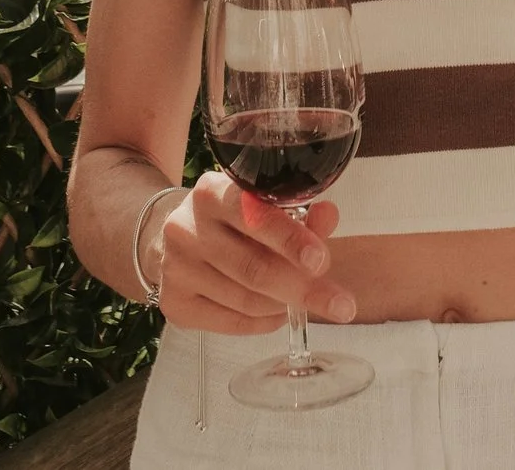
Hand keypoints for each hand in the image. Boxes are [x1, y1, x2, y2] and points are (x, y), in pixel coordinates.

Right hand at [152, 171, 355, 334]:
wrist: (178, 238)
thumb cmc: (231, 221)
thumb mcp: (261, 206)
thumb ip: (299, 213)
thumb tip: (328, 217)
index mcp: (212, 192)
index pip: (254, 217)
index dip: (290, 240)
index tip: (321, 261)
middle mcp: (186, 228)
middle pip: (254, 268)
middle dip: (303, 288)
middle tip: (341, 304)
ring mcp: (176, 268)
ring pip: (247, 300)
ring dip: (284, 305)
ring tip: (299, 299)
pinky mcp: (173, 302)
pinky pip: (232, 323)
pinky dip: (264, 322)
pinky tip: (275, 313)